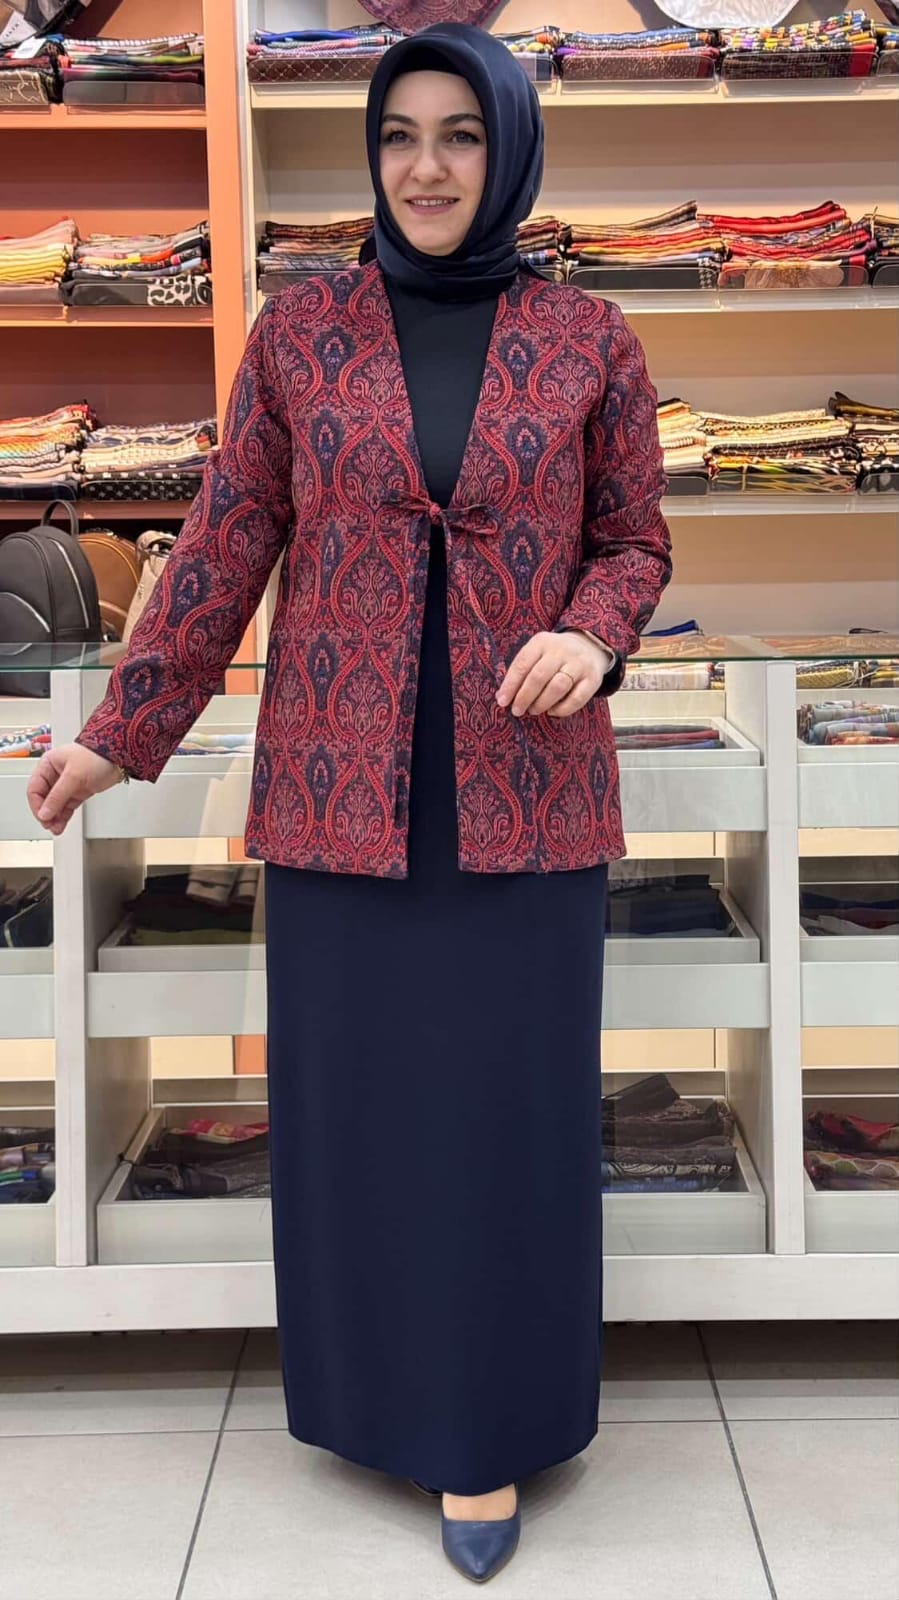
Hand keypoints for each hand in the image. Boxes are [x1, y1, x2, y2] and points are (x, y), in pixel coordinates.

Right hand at [26, 743, 122, 835]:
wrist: (119, 757)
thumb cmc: (96, 756)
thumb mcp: (73, 776)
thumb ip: (58, 796)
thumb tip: (45, 813)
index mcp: (48, 764)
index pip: (35, 788)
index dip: (37, 805)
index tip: (43, 817)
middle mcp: (55, 774)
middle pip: (44, 798)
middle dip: (46, 813)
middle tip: (49, 824)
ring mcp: (67, 784)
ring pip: (55, 805)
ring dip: (54, 817)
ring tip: (56, 828)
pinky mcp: (78, 791)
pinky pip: (66, 806)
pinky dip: (63, 816)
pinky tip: (61, 824)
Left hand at [496, 630, 614, 718]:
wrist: (589, 646)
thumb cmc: (554, 656)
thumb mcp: (537, 653)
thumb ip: (521, 671)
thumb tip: (502, 698)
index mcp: (542, 642)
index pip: (522, 664)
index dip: (510, 685)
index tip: (502, 702)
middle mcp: (561, 650)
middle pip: (539, 676)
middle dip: (524, 697)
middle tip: (517, 710)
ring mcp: (579, 664)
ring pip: (557, 687)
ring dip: (542, 703)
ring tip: (533, 710)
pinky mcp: (593, 678)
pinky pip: (577, 698)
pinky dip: (562, 709)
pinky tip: (552, 711)